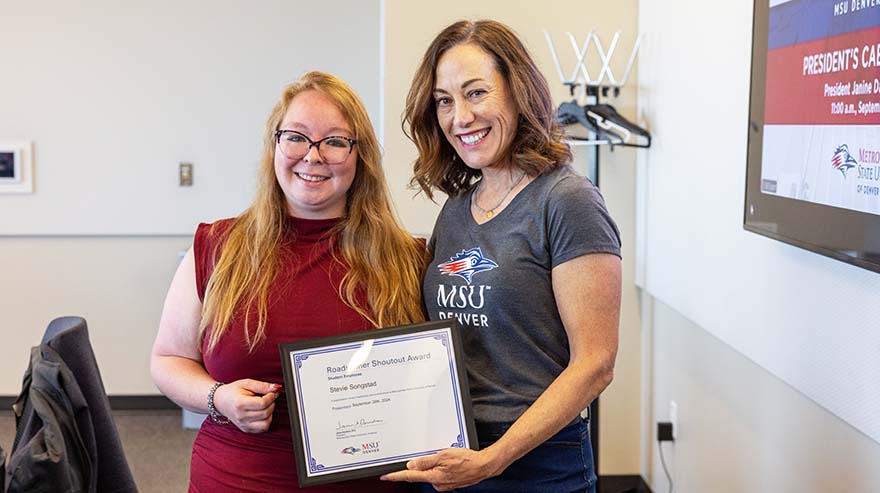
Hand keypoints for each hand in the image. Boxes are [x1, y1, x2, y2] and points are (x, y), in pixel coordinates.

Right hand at [213, 379, 281, 432]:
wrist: (220, 401)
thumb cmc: (233, 391)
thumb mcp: (247, 383)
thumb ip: (262, 386)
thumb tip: (276, 387)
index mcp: (240, 404)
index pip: (263, 403)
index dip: (271, 396)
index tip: (271, 392)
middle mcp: (241, 417)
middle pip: (266, 413)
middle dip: (271, 403)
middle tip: (269, 397)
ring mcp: (243, 425)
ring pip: (266, 423)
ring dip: (270, 413)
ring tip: (265, 406)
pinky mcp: (246, 429)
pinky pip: (263, 429)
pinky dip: (266, 420)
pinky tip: (262, 413)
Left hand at [380, 448, 503, 490]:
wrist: (484, 466)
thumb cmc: (467, 460)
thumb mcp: (443, 456)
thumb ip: (425, 461)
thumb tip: (411, 465)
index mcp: (433, 477)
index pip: (409, 476)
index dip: (396, 476)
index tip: (385, 476)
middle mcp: (437, 484)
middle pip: (420, 474)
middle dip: (421, 465)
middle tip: (432, 455)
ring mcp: (443, 484)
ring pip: (430, 473)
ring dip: (433, 465)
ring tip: (447, 457)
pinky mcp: (449, 483)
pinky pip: (438, 474)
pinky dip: (439, 467)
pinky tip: (450, 462)